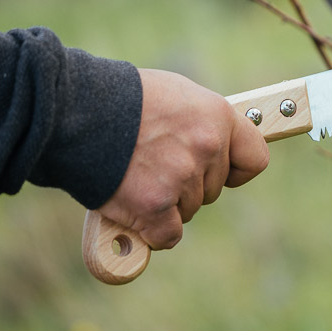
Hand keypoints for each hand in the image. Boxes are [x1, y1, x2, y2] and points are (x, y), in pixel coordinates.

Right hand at [97, 68, 268, 249]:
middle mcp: (207, 147)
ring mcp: (181, 178)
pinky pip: (167, 235)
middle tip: (155, 165)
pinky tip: (135, 212)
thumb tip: (214, 145)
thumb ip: (200, 122)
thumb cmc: (122, 98)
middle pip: (214, 189)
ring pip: (189, 211)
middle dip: (188, 185)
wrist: (76, 109)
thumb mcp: (175, 95)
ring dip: (166, 204)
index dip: (237, 170)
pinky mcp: (154, 206)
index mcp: (217, 117)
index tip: (224, 173)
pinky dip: (152, 232)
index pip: (255, 158)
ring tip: (135, 175)